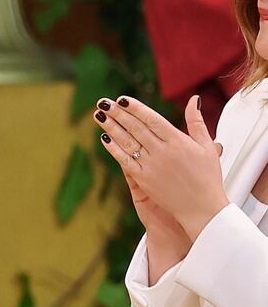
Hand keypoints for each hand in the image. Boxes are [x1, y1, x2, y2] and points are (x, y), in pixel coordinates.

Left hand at [95, 94, 229, 238]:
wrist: (202, 207)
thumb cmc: (207, 176)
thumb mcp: (206, 145)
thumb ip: (197, 121)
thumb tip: (194, 99)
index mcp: (178, 141)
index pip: (152, 119)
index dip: (135, 108)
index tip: (122, 99)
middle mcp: (162, 151)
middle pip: (136, 128)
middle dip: (118, 113)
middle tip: (103, 102)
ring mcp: (151, 165)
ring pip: (127, 142)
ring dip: (112, 127)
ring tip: (99, 115)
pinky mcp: (143, 179)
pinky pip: (125, 161)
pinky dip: (114, 149)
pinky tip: (104, 138)